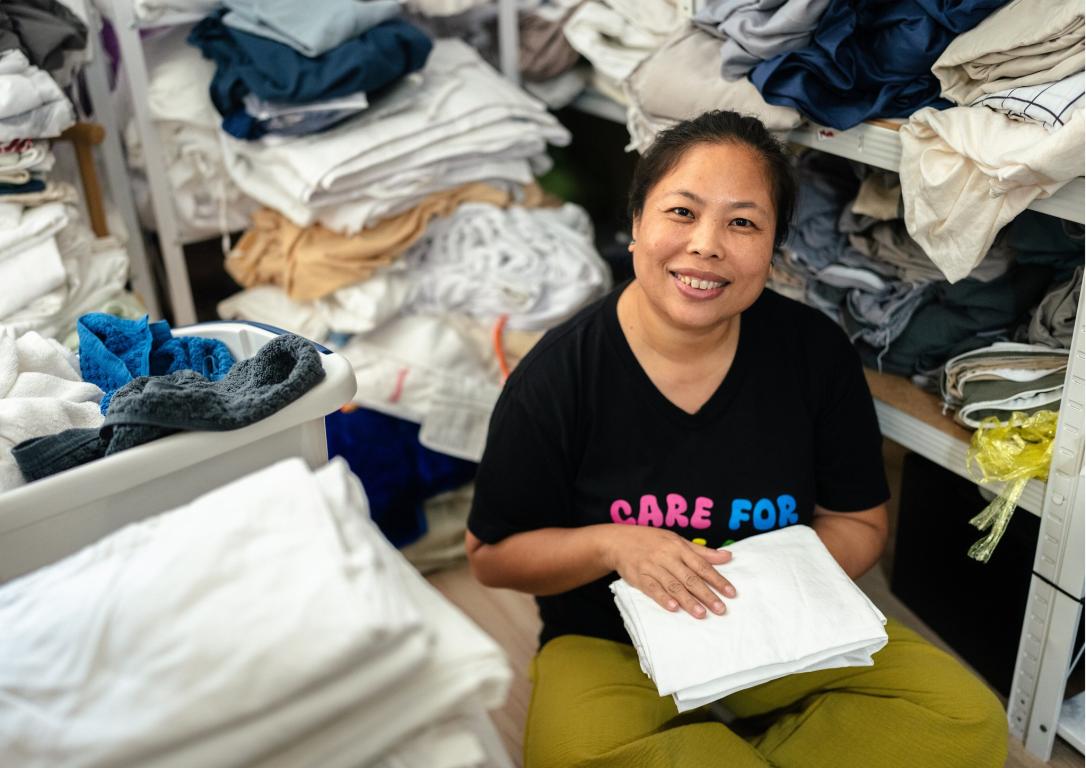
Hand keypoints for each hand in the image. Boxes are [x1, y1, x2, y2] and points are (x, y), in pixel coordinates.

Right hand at [603, 526, 735, 618]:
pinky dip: (663, 598)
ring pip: (673, 585)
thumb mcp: (677, 540)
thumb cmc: (652, 540)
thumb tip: (727, 556)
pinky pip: (652, 589)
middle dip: (706, 594)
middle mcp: (667, 557)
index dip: (718, 579)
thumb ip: (702, 551)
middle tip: (721, 609)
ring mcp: (652, 567)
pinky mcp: (639, 577)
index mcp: (679, 547)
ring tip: (701, 614)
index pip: (702, 566)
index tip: (731, 593)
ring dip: (688, 601)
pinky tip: (673, 608)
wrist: (619, 541)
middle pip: (690, 578)